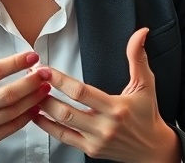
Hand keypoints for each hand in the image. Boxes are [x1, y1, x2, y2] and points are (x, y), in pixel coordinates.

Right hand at [0, 7, 51, 162]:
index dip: (15, 63)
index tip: (32, 56)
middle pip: (7, 94)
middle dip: (30, 81)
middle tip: (46, 71)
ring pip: (12, 111)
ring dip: (33, 98)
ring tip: (46, 86)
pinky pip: (11, 128)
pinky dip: (27, 117)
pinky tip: (37, 106)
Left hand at [33, 28, 179, 162]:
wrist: (153, 149)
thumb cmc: (147, 114)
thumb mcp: (146, 84)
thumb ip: (137, 57)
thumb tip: (141, 33)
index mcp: (116, 108)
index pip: (81, 92)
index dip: (60, 80)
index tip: (45, 70)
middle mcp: (105, 126)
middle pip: (66, 110)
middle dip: (44, 94)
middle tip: (31, 79)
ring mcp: (96, 140)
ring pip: (62, 124)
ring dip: (43, 109)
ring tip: (30, 94)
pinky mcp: (90, 150)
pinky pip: (63, 138)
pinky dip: (47, 127)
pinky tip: (37, 115)